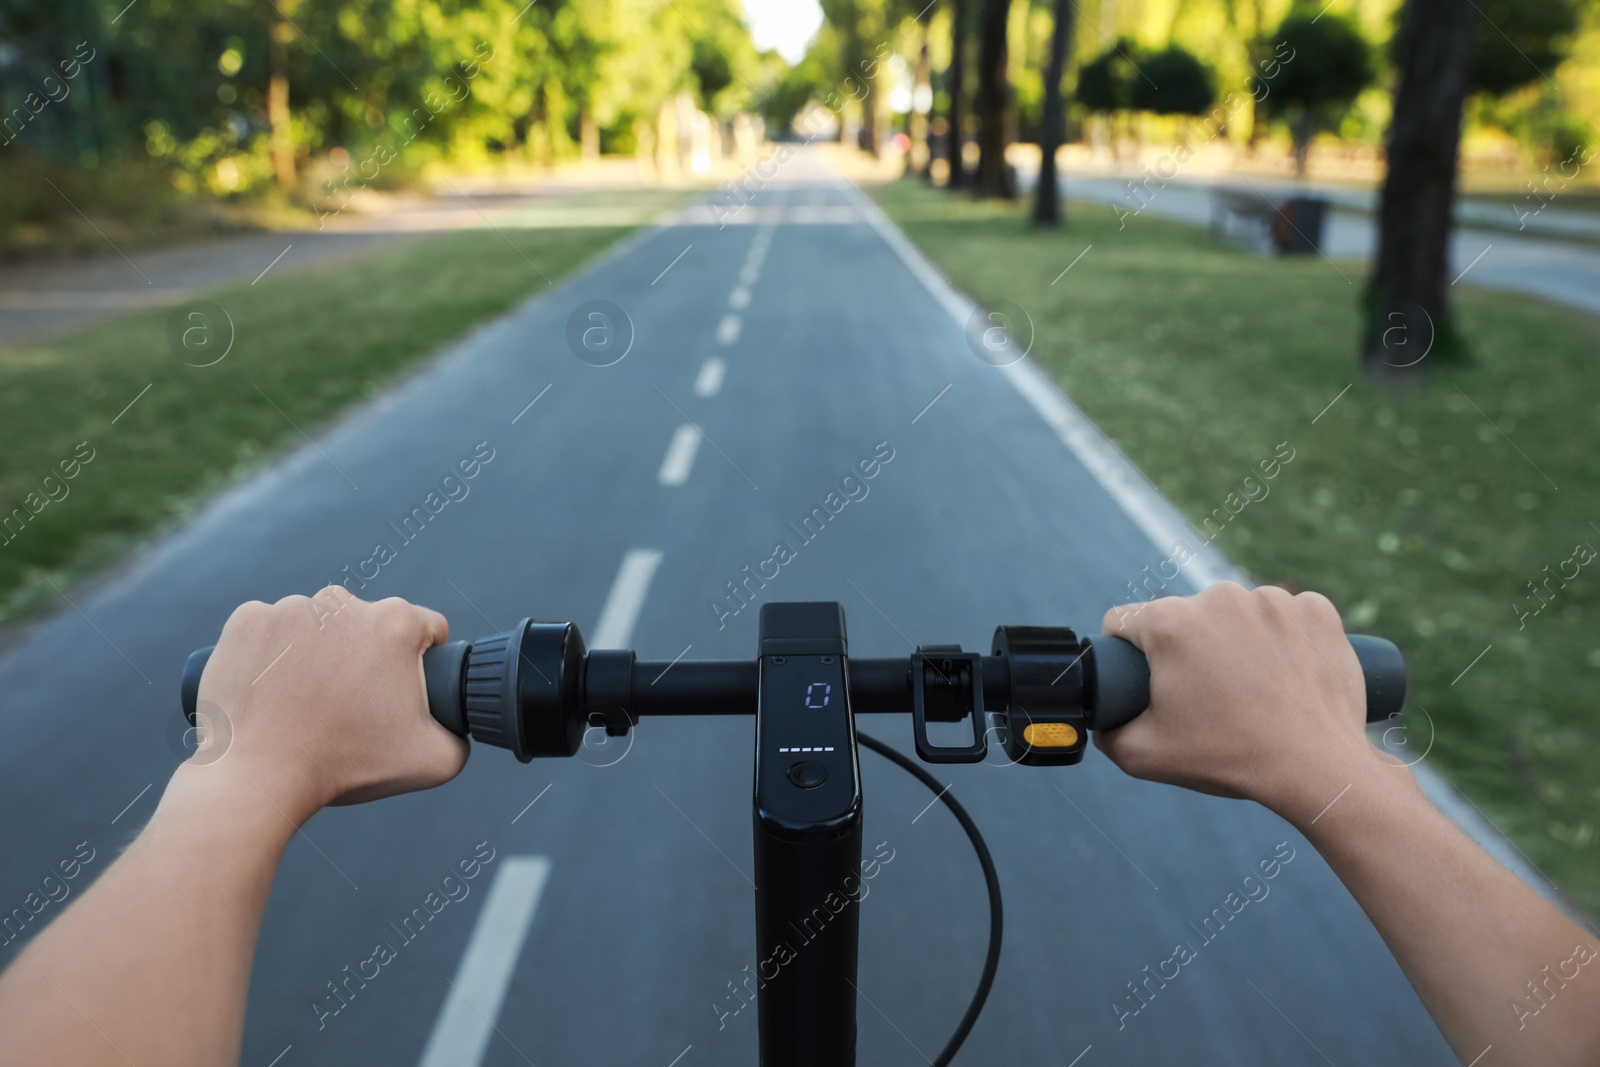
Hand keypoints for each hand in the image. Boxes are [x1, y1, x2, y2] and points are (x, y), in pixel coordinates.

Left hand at [188, 588, 467, 820]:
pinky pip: (271, 631)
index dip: (424, 661)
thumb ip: (461, 737)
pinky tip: (273, 690)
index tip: (401, 692)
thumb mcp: (436, 761)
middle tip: (350, 705)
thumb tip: (456, 724)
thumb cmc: (346, 765)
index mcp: (395, 622)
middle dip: (366, 656)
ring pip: (318, 626)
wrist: (258, 776)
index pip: (427, 629)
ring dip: (318, 653)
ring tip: (306, 703)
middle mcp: (343, 603)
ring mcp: (289, 608)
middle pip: (369, 625)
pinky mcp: (247, 621)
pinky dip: (273, 654)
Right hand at [1096, 581, 1383, 817]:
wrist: (1317, 768)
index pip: (1124, 621)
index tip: (1150, 682)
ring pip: (1236, 615)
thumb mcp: (1142, 755)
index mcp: (1171, 623)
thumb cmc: (1229, 758)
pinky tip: (1287, 674)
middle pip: (1184, 618)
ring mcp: (1273, 599)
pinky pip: (1285, 616)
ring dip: (1237, 642)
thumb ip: (1105, 730)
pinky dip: (1283, 639)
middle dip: (1188, 651)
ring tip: (1254, 690)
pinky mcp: (1316, 609)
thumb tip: (1101, 716)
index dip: (1127, 655)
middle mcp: (1219, 597)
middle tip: (1209, 698)